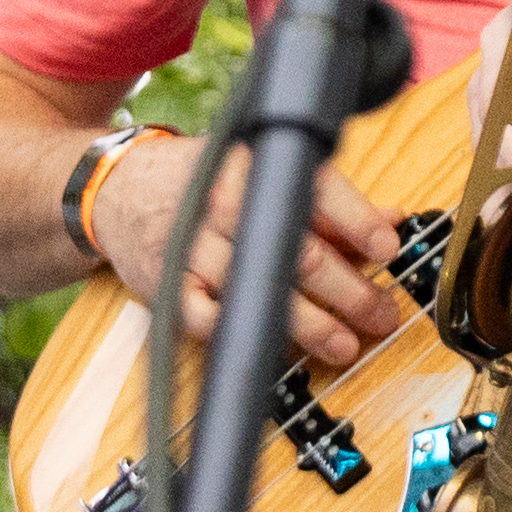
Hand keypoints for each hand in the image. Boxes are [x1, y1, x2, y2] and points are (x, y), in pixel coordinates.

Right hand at [103, 136, 402, 371]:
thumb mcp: (263, 168)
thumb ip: (326, 198)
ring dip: (311, 324)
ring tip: (345, 343)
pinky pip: (213, 321)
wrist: (120, 191)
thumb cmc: (205, 179)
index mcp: (254, 163)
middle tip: (381, 312)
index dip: (358, 221)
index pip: (316, 189)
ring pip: (262, 291)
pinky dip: (248, 335)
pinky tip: (281, 348)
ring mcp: (194, 247)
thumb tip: (391, 220)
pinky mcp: (170, 286)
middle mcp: (224, 202)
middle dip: (349, 289)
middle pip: (297, 251)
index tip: (388, 249)